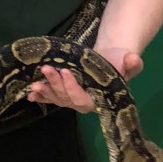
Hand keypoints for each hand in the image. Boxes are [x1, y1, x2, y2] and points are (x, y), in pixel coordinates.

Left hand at [26, 48, 143, 112]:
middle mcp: (84, 101)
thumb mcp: (127, 60)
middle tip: (46, 70)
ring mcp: (73, 98)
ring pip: (57, 99)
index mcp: (100, 98)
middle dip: (56, 86)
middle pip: (67, 99)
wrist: (111, 59)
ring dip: (45, 92)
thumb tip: (132, 59)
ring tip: (33, 85)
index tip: (65, 72)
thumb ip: (131, 63)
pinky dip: (41, 97)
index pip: (84, 99)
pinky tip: (30, 95)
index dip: (73, 88)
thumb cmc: (119, 62)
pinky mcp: (65, 92)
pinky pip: (52, 97)